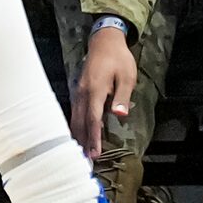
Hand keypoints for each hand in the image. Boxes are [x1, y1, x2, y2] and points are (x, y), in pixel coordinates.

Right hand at [72, 24, 136, 157]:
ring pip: (75, 118)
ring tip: (79, 152)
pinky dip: (76, 125)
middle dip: (83, 142)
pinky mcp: (79, 91)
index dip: (94, 137)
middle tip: (85, 162)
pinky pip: (75, 112)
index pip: (94, 119)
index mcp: (95, 90)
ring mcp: (78, 92)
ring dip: (77, 135)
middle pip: (81, 122)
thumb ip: (122, 97)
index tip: (95, 153)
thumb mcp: (127, 77)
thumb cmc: (119, 59)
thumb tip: (119, 115)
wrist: (104, 41)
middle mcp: (83, 93)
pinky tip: (77, 134)